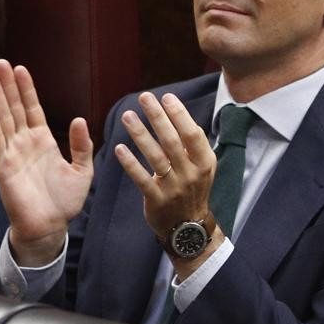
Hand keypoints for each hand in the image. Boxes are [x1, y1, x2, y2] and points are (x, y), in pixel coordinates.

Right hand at [0, 60, 93, 265]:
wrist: (51, 226)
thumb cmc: (65, 200)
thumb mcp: (82, 169)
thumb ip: (81, 145)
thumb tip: (80, 119)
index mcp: (43, 141)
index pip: (33, 109)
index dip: (26, 89)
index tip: (21, 68)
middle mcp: (25, 143)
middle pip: (14, 108)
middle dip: (8, 86)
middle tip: (0, 62)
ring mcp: (13, 153)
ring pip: (3, 119)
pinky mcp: (4, 166)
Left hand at [113, 92, 219, 275]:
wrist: (187, 226)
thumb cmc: (193, 189)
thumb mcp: (203, 167)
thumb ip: (194, 145)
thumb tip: (181, 115)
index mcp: (205, 162)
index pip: (192, 133)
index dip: (180, 114)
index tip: (166, 97)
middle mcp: (191, 173)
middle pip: (172, 141)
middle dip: (157, 117)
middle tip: (144, 97)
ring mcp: (174, 187)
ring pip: (155, 156)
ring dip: (140, 134)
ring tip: (128, 116)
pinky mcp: (157, 199)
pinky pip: (141, 178)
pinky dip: (130, 163)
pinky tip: (119, 148)